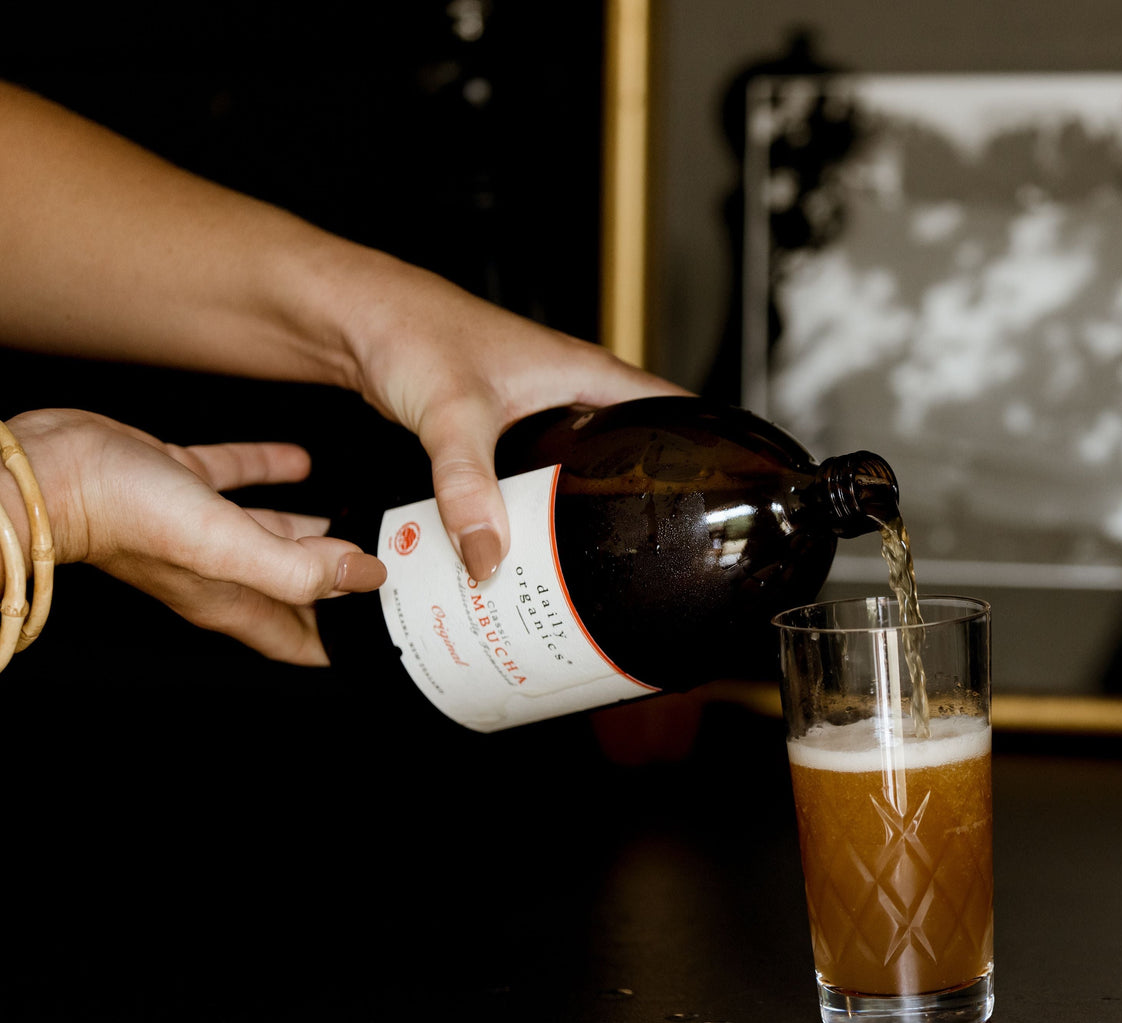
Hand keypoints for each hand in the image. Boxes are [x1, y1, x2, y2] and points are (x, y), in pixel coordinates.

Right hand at [0, 409, 385, 664]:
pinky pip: (237, 481)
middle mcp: (218, 571)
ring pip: (273, 536)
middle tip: (387, 569)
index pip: (301, 639)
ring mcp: (199, 529)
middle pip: (297, 587)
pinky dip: (273, 475)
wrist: (48, 470)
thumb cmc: (124, 514)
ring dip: (315, 532)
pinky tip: (302, 462)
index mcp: (232, 600)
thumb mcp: (226, 548)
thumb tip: (362, 574)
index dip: (344, 641)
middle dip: (342, 584)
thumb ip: (296, 568)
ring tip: (358, 521)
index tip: (384, 636)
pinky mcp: (181, 483)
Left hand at [342, 259, 690, 579]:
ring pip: (582, 471)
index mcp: (587, 374)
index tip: (728, 501)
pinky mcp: (504, 434)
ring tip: (598, 567)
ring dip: (587, 512)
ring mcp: (538, 415)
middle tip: (655, 556)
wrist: (355, 319)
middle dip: (645, 501)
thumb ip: (468, 486)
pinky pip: (539, 480)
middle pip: (632, 452)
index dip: (709, 451)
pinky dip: (541, 511)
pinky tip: (531, 546)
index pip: (676, 410)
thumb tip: (490, 556)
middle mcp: (571, 394)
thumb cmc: (410, 329)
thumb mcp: (452, 413)